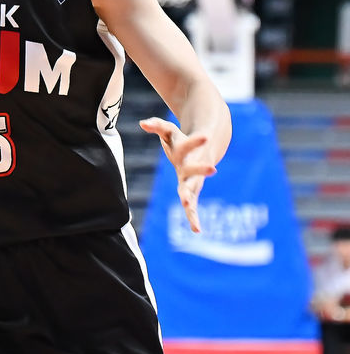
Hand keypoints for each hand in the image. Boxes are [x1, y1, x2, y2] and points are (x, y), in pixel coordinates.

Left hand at [139, 117, 216, 232]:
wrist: (202, 149)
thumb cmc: (180, 140)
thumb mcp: (168, 131)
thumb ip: (157, 126)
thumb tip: (142, 123)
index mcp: (186, 151)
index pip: (189, 145)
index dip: (195, 140)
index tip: (205, 136)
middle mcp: (191, 167)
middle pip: (195, 169)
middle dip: (201, 169)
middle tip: (212, 169)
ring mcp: (192, 181)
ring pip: (193, 191)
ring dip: (191, 198)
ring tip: (188, 207)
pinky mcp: (192, 192)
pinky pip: (192, 206)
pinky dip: (193, 217)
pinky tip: (196, 230)